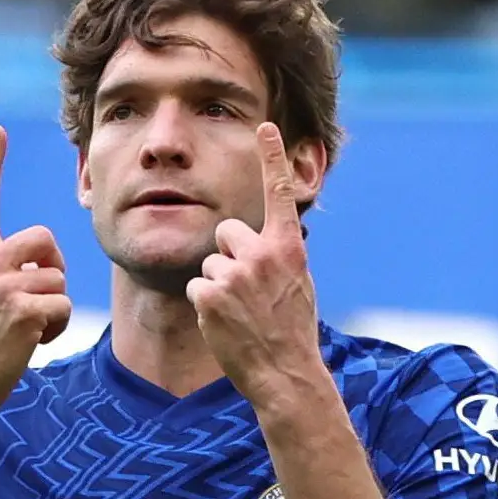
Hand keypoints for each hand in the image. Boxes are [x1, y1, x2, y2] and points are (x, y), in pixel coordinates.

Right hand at [0, 125, 70, 415]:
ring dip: (55, 305)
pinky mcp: (23, 308)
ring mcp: (0, 284)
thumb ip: (4, 268)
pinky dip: (57, 325)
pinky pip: (64, 303)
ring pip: (59, 276)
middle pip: (46, 238)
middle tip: (34, 299)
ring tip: (26, 326)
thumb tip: (46, 259)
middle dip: (53, 267)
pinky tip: (31, 340)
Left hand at [187, 122, 321, 404]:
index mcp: (288, 249)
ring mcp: (234, 274)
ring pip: (211, 262)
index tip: (266, 126)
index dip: (273, 158)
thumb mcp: (299, 285)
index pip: (279, 195)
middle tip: (249, 289)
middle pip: (227, 231)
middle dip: (231, 255)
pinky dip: (207, 305)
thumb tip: (269, 237)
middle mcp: (262, 255)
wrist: (285, 372)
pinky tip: (227, 323)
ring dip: (219, 285)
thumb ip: (280, 256)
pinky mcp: (209, 294)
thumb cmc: (292, 329)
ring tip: (241, 312)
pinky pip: (198, 287)